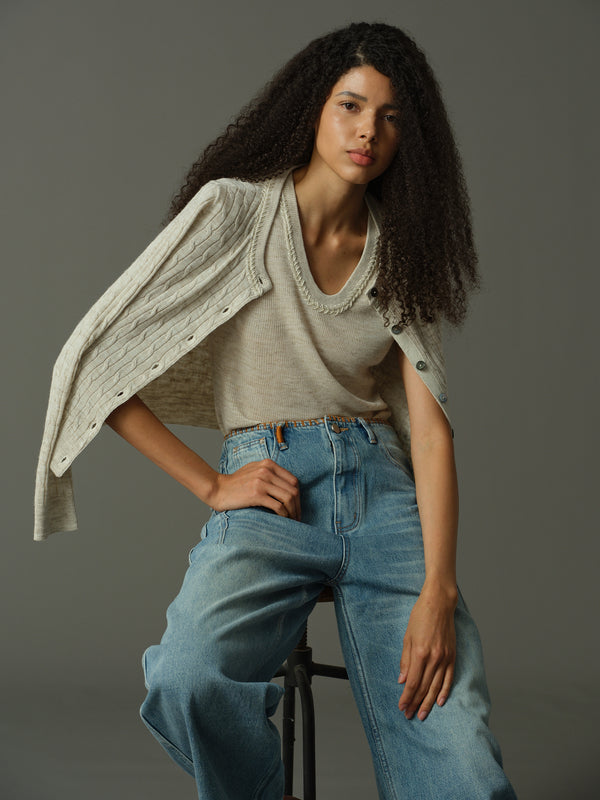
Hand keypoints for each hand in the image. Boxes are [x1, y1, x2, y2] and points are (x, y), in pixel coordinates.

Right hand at [209, 459, 300, 519]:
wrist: (218, 489)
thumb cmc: (236, 483)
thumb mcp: (254, 470)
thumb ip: (269, 473)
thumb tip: (287, 486)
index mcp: (268, 464)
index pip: (293, 480)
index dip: (298, 496)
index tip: (297, 507)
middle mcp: (267, 470)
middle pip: (293, 490)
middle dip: (298, 506)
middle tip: (298, 517)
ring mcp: (262, 482)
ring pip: (288, 498)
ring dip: (293, 512)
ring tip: (293, 521)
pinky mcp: (256, 494)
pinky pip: (278, 506)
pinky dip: (284, 515)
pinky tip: (284, 520)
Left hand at [397, 583, 456, 720]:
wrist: (439, 604)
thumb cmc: (420, 617)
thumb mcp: (407, 636)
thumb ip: (405, 660)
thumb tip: (402, 680)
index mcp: (420, 653)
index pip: (412, 682)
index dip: (406, 697)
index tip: (401, 707)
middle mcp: (434, 658)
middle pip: (423, 687)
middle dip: (415, 703)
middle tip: (409, 715)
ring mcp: (445, 658)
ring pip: (436, 686)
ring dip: (428, 702)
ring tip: (422, 714)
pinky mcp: (452, 656)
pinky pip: (449, 678)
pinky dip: (444, 691)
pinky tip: (440, 702)